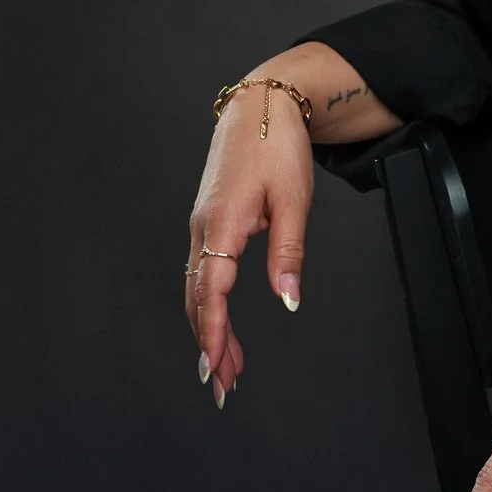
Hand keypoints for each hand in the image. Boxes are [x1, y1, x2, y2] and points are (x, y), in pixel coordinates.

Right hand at [181, 84, 313, 406]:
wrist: (260, 106)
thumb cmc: (278, 146)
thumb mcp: (294, 199)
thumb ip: (288, 253)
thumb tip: (288, 301)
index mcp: (222, 223)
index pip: (212, 291)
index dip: (213, 332)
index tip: (215, 367)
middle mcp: (203, 228)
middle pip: (197, 298)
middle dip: (209, 344)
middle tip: (222, 386)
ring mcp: (201, 225)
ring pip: (197, 288)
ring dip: (208, 329)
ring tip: (225, 367)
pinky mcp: (208, 221)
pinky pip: (203, 272)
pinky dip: (210, 304)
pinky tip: (221, 323)